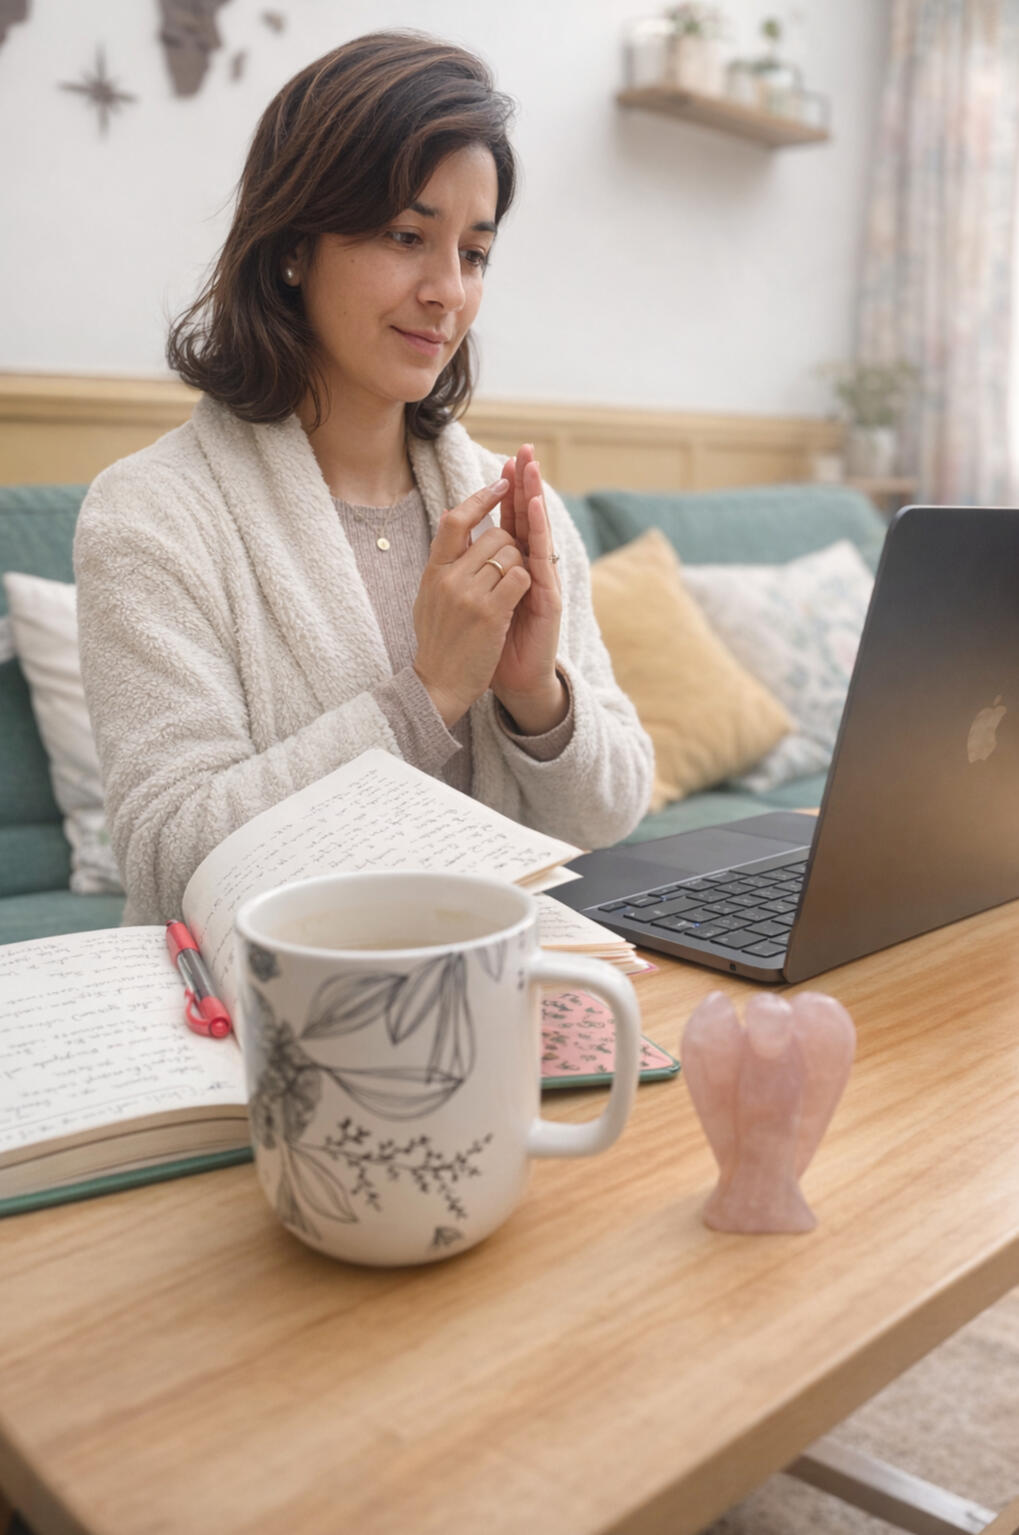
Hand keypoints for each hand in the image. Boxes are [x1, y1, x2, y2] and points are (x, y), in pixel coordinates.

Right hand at [413, 478, 530, 727]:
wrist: (438, 686)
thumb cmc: (440, 643)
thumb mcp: (430, 597)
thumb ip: (443, 563)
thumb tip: (451, 524)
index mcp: (433, 571)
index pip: (456, 519)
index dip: (482, 497)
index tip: (503, 482)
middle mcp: (448, 577)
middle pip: (494, 535)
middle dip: (512, 547)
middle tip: (508, 573)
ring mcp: (468, 594)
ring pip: (512, 554)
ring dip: (521, 568)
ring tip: (508, 595)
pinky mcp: (489, 613)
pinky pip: (521, 577)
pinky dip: (526, 585)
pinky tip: (517, 602)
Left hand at [490, 445, 566, 733]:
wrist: (513, 682)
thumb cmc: (493, 645)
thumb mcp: (477, 604)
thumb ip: (475, 576)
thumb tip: (458, 548)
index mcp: (511, 568)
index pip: (510, 521)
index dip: (508, 493)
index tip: (504, 463)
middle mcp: (530, 569)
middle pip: (528, 518)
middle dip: (525, 483)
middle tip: (526, 449)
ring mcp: (542, 581)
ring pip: (538, 532)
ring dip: (534, 498)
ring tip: (532, 469)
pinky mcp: (548, 598)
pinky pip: (542, 557)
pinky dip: (538, 531)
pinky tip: (534, 510)